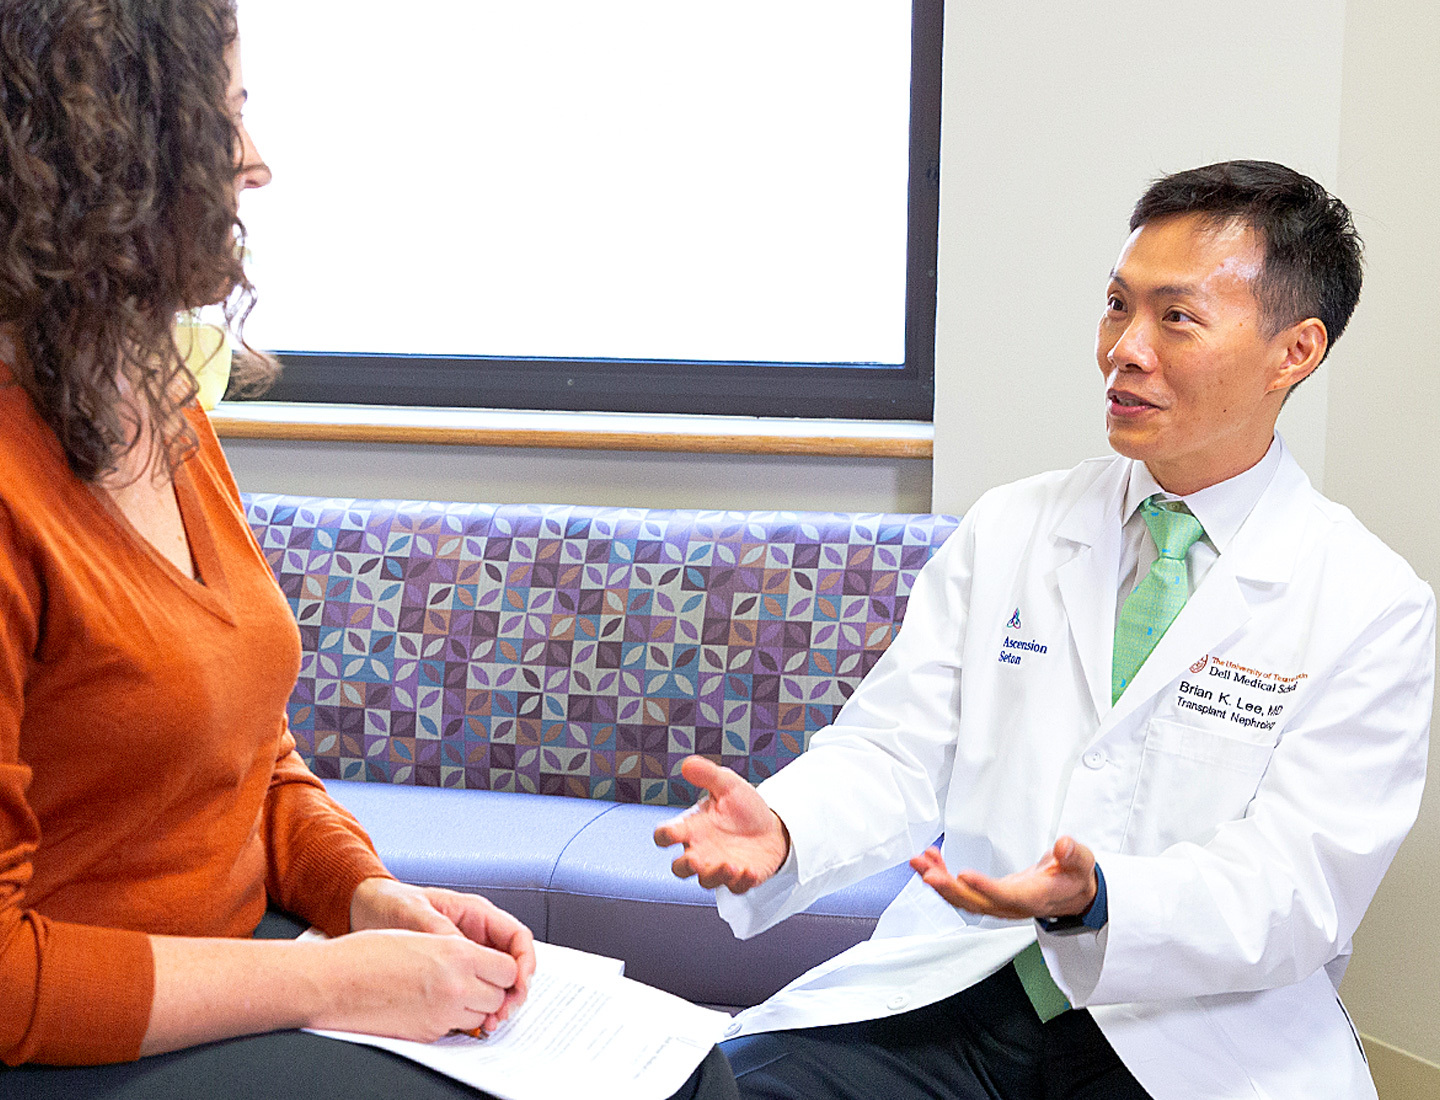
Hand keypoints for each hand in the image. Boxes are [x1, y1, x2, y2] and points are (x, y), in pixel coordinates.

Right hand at [314, 928, 522, 1041]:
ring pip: (480, 1016)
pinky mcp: (426, 1035)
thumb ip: (457, 948)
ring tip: (448, 991)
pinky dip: (450, 1019)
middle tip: (473, 979)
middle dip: (490, 989)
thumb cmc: (369, 953)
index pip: (508, 969)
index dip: (501, 968)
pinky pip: (454, 1029)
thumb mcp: (423, 935)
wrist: (333, 982)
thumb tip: (480, 962)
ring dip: (472, 1006)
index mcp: (457, 955)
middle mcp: (456, 987)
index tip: (493, 966)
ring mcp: (441, 1015)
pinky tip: (430, 1003)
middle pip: (498, 996)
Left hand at [350, 878, 535, 1029]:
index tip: (519, 984)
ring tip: (490, 1022)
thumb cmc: (392, 904)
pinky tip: (472, 1022)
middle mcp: (477, 935)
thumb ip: (441, 931)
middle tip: (503, 1012)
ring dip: (499, 1003)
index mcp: (476, 914)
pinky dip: (479, 1008)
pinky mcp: (454, 973)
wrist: (367, 910)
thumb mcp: (415, 912)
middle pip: (512, 964)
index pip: (517, 937)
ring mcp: (467, 955)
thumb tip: (463, 952)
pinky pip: (476, 991)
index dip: (525, 962)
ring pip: (498, 981)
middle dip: (514, 990)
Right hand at [653, 755, 789, 892]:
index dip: (664, 836)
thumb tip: (687, 764)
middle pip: (680, 869)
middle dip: (684, 867)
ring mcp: (720, 867)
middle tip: (694, 860)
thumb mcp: (727, 785)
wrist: (772, 826)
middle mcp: (701, 851)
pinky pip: (736, 887)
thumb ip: (707, 775)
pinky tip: (749, 871)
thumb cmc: (742, 807)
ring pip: (707, 881)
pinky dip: (741, 882)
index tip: (670, 833)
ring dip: (715, 875)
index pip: (665, 836)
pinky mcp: (741, 878)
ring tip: (730, 865)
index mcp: (692, 828)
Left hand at [909, 836, 1096, 919]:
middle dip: (949, 889)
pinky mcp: (988, 896)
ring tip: (919, 863)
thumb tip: (1064, 845)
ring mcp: (998, 903)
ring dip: (939, 882)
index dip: (985, 889)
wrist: (1071, 893)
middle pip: (977, 903)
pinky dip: (943, 876)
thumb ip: (1074, 855)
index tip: (964, 876)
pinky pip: (961, 892)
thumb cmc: (1074, 877)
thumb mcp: (1083, 863)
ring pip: (963, 900)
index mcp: (1035, 898)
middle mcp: (1012, 905)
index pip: (1007, 897)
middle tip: (928, 872)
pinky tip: (930, 860)